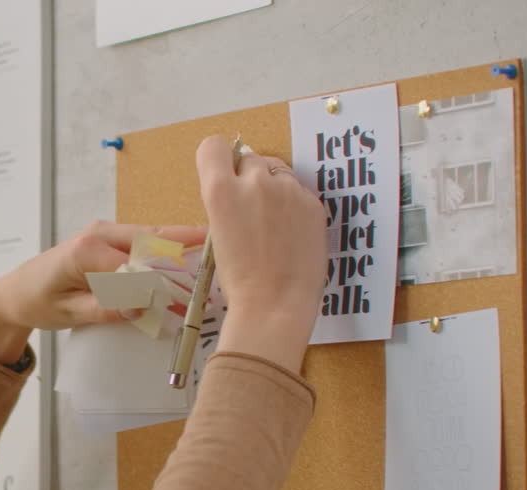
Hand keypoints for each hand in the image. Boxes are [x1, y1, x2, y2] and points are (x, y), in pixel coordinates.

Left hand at [0, 222, 205, 363]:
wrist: (16, 292)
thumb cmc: (37, 302)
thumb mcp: (69, 313)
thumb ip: (105, 309)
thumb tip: (140, 308)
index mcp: (88, 249)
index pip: (136, 265)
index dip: (164, 282)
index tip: (188, 298)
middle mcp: (100, 233)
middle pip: (153, 239)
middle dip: (185, 250)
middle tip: (218, 260)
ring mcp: (106, 233)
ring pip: (152, 238)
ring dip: (180, 249)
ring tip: (212, 255)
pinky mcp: (110, 240)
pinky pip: (143, 245)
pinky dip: (165, 253)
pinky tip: (189, 259)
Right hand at [194, 135, 327, 369]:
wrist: (275, 305)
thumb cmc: (237, 279)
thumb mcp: (217, 234)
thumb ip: (227, 202)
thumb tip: (239, 189)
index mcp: (221, 191)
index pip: (213, 146)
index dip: (217, 161)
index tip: (224, 178)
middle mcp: (254, 181)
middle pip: (249, 158)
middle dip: (249, 177)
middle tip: (251, 210)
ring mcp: (288, 190)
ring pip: (277, 172)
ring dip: (274, 188)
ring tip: (275, 224)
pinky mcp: (314, 203)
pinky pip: (299, 192)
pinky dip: (295, 206)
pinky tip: (292, 234)